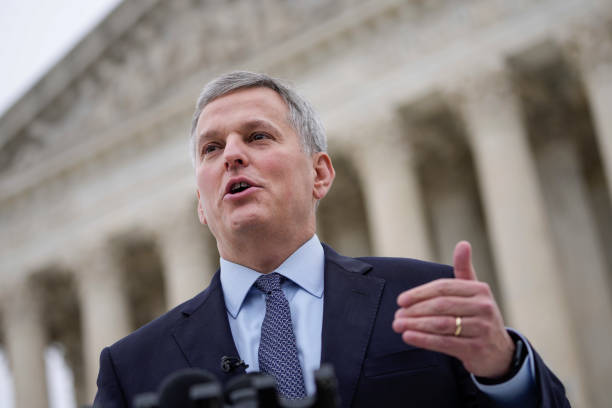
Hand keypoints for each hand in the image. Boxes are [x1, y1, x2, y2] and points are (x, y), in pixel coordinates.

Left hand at [392, 241, 514, 377]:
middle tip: (397, 316)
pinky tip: (409, 337)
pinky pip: (445, 342)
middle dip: (415, 310)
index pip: (443, 287)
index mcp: (480, 289)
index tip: (401, 300)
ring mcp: (482, 328)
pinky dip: (424, 340)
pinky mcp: (477, 348)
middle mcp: (483, 307)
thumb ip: (464, 269)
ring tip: (398, 325)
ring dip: (416, 325)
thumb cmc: (478, 316)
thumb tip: (463, 243)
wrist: (499, 351)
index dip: (419, 293)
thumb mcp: (474, 291)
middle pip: (441, 305)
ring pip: (441, 324)